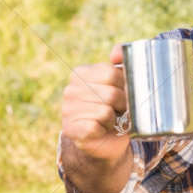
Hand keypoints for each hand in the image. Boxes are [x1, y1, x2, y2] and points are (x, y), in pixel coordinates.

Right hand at [61, 44, 129, 161]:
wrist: (111, 139)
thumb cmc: (119, 107)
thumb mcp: (124, 81)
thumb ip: (123, 59)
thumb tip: (115, 54)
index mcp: (81, 73)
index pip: (111, 73)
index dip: (125, 86)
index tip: (123, 94)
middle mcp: (70, 90)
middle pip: (111, 94)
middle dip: (123, 105)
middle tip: (118, 110)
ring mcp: (67, 110)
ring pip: (106, 112)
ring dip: (115, 119)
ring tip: (110, 120)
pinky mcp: (70, 129)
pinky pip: (97, 127)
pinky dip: (105, 130)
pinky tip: (101, 130)